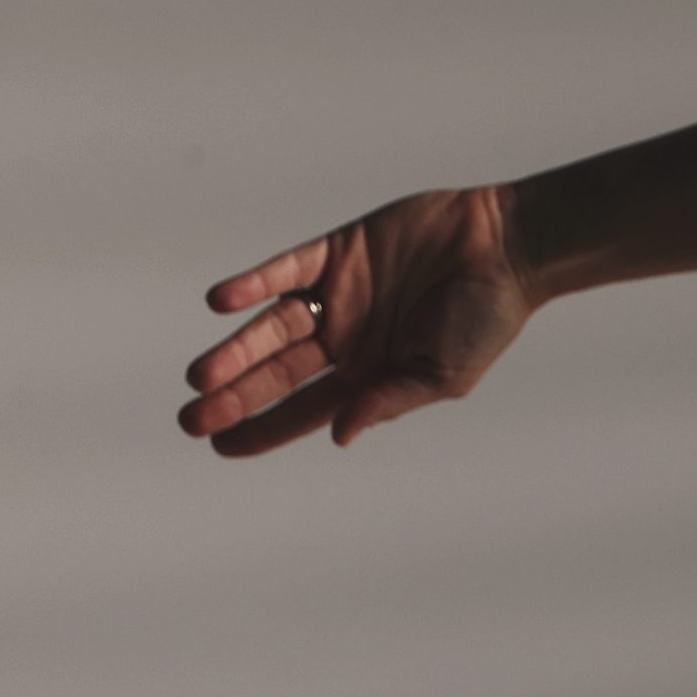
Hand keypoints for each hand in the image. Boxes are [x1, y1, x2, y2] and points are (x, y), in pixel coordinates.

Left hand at [178, 184, 535, 456]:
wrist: (506, 250)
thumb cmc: (486, 318)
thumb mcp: (442, 376)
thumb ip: (388, 401)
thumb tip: (338, 435)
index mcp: (370, 375)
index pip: (304, 408)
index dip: (263, 428)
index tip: (220, 445)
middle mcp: (344, 339)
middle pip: (276, 373)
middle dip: (234, 397)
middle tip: (190, 420)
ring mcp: (337, 295)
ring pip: (270, 328)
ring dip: (234, 351)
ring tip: (201, 377)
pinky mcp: (336, 252)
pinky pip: (283, 270)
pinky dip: (252, 285)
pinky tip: (222, 303)